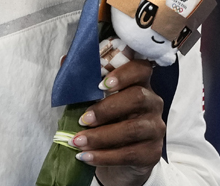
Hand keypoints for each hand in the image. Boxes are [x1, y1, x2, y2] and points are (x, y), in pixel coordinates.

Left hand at [71, 59, 164, 185]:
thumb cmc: (106, 121)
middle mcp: (152, 103)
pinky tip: (86, 157)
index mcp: (139, 83)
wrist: (117, 158)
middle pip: (138, 98)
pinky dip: (104, 156)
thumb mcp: (94, 101)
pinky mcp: (152, 153)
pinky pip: (129, 154)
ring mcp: (155, 128)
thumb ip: (83, 82)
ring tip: (78, 141)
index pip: (141, 69)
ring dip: (101, 136)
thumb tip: (64, 61)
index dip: (124, 73)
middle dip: (106, 109)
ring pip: (133, 129)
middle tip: (82, 119)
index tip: (100, 85)